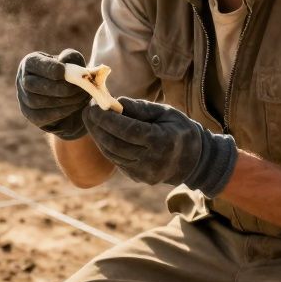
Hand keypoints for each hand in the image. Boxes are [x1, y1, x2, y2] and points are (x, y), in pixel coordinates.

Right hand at [16, 49, 89, 139]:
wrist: (73, 97)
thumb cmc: (71, 74)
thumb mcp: (74, 61)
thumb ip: (70, 57)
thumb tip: (63, 60)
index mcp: (30, 62)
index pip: (33, 64)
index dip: (48, 68)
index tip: (65, 71)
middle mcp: (22, 80)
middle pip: (31, 85)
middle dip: (57, 87)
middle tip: (78, 88)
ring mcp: (24, 99)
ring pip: (37, 102)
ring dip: (62, 100)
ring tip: (80, 97)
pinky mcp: (31, 115)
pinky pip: (41, 116)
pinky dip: (60, 112)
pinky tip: (75, 106)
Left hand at [82, 98, 237, 196]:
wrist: (193, 160)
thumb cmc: (179, 129)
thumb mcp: (165, 112)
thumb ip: (140, 108)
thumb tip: (115, 102)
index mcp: (161, 141)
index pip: (126, 130)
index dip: (106, 118)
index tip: (93, 106)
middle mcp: (152, 160)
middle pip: (115, 144)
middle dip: (96, 127)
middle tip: (87, 111)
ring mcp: (144, 173)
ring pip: (112, 154)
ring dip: (98, 136)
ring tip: (92, 120)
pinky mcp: (138, 178)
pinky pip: (117, 161)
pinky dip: (107, 146)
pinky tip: (103, 133)